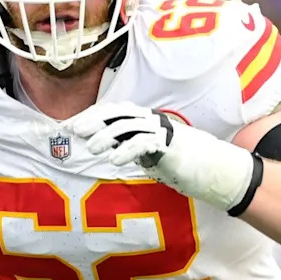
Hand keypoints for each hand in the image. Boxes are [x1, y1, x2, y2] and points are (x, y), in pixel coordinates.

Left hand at [68, 102, 257, 212]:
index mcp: (143, 119)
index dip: (91, 116)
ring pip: (129, 126)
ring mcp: (161, 130)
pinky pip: (145, 144)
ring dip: (108, 136)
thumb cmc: (174, 159)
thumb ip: (124, 143)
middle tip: (76, 132)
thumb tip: (99, 141)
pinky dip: (127, 151)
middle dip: (94, 121)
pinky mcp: (170, 145)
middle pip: (118, 114)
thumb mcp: (143, 150)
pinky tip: (115, 161)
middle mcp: (150, 120)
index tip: (71, 126)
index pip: (113, 112)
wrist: (209, 167)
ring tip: (93, 149)